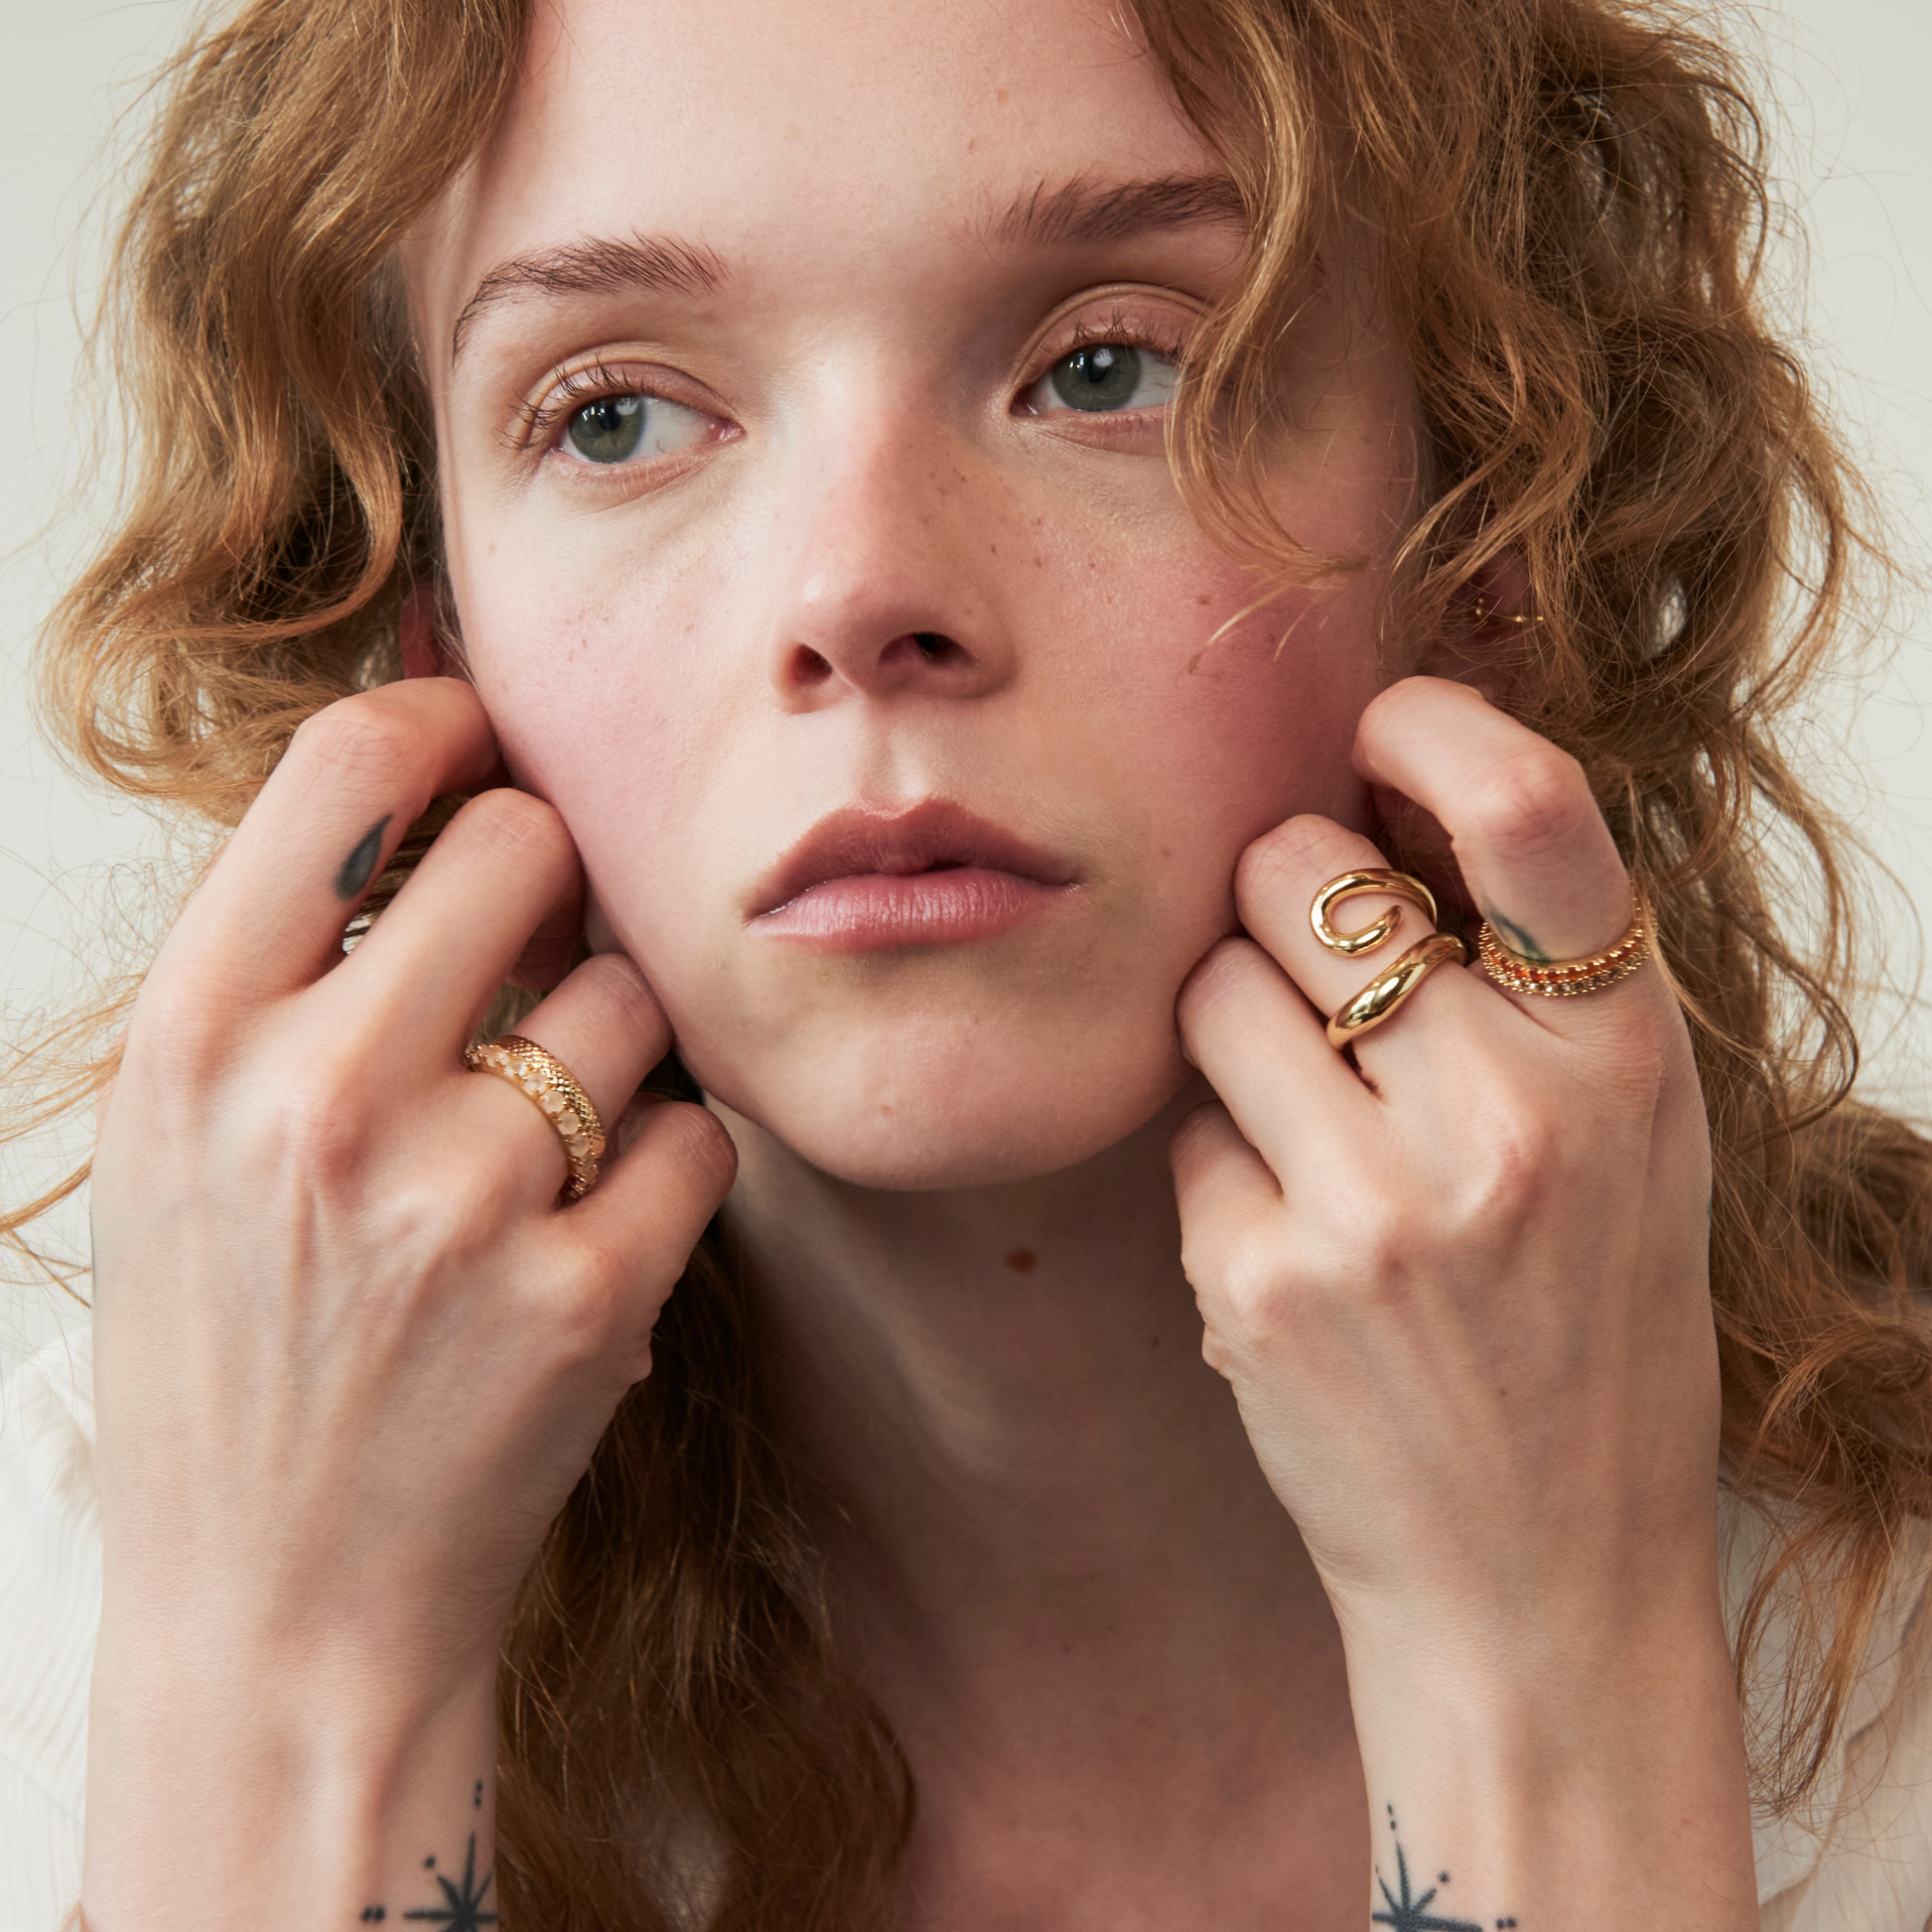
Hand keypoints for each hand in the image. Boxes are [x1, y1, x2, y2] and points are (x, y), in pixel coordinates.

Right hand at [84, 679, 734, 1928]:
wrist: (280, 1612)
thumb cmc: (234, 1351)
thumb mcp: (187, 1139)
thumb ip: (290, 952)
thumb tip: (427, 741)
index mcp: (193, 1043)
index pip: (350, 766)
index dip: (447, 727)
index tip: (487, 751)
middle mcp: (319, 1103)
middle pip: (529, 844)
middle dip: (551, 884)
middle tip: (530, 961)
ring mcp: (462, 1203)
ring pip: (633, 996)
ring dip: (611, 1049)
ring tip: (536, 1150)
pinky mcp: (586, 1295)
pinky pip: (696, 1133)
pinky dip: (661, 1171)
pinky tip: (586, 1237)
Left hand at [1171, 676, 1752, 1925]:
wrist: (1540, 1582)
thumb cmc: (1586, 1339)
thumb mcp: (1631, 1147)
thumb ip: (1540, 985)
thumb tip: (1391, 815)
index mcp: (1625, 1061)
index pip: (1531, 809)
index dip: (1434, 729)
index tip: (1378, 728)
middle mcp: (1511, 1118)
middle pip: (1300, 876)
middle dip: (1286, 910)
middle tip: (1326, 997)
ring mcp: (1380, 1207)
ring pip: (1212, 989)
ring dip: (1236, 1033)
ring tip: (1314, 1133)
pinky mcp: (1265, 1281)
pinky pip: (1184, 1133)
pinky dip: (1221, 1169)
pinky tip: (1294, 1250)